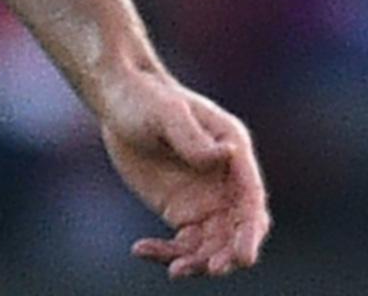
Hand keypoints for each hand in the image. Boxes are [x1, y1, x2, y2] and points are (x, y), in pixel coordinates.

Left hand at [99, 68, 269, 277]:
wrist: (116, 99)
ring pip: (212, 243)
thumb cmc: (144, 96)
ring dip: (198, 262)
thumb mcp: (166, 112)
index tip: (243, 256)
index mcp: (233, 150)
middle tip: (211, 269)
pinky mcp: (181, 211)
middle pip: (238, 228)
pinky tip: (141, 250)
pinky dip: (167, 253)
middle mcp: (226, 180)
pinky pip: (183, 243)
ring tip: (175, 271)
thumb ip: (193, 137)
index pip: (250, 197)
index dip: (250, 229)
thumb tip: (226, 156)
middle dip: (230, 254)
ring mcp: (205, 199)